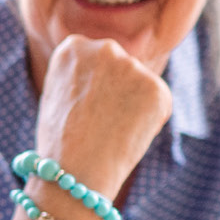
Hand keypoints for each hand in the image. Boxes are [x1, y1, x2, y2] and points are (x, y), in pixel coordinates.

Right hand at [34, 33, 172, 195]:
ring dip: (134, 108)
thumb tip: (111, 76)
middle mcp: (104, 48)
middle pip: (121, 69)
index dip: (92, 90)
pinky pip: (160, 104)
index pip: (97, 61)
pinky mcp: (156, 87)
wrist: (74, 172)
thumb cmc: (60, 142)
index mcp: (74, 47)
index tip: (83, 110)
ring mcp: (132, 66)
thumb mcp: (60, 95)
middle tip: (101, 124)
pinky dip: (150, 122)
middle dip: (117, 93)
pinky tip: (128, 136)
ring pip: (142, 87)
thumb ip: (83, 76)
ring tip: (111, 132)